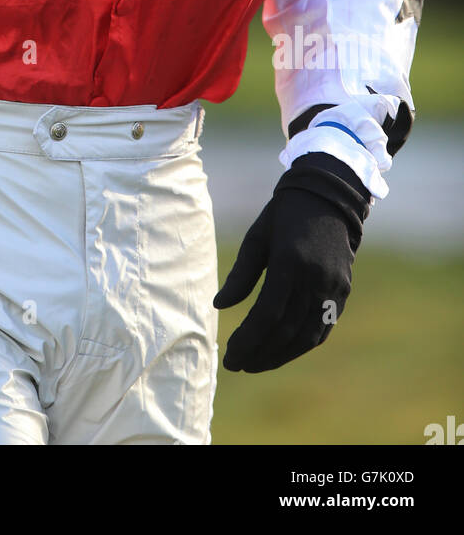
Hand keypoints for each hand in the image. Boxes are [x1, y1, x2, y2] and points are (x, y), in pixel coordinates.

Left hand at [213, 152, 370, 372]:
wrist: (328, 197)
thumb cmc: (283, 214)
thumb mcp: (257, 237)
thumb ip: (241, 274)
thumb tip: (220, 306)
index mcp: (290, 262)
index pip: (267, 315)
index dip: (248, 340)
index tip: (230, 354)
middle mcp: (315, 278)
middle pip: (286, 330)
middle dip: (259, 353)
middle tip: (236, 365)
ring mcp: (333, 287)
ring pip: (306, 335)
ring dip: (280, 355)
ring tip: (255, 363)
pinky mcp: (343, 291)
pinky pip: (322, 328)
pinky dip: (302, 345)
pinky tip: (282, 351)